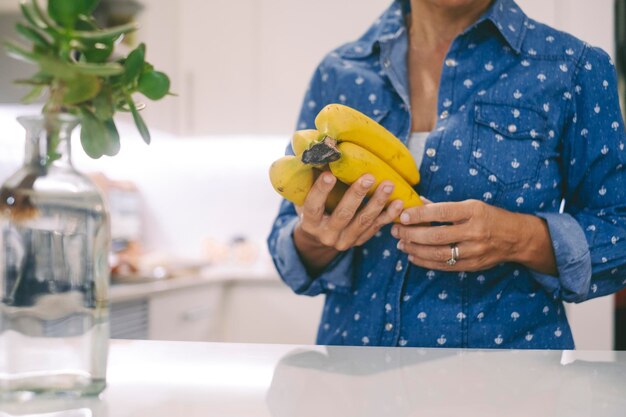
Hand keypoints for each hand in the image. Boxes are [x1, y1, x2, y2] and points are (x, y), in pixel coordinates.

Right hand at [293, 172, 403, 271]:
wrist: (320, 237)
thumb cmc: (313, 208)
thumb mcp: (306, 198)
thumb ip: (310, 180)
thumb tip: (320, 151)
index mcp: (309, 223)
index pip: (313, 207)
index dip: (321, 191)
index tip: (329, 174)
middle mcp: (326, 235)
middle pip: (343, 215)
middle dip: (357, 195)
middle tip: (368, 177)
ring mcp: (344, 240)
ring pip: (363, 221)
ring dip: (377, 203)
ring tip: (388, 185)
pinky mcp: (359, 241)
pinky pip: (376, 228)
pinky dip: (388, 215)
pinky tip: (399, 203)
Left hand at [391, 199, 556, 272]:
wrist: (516, 238)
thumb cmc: (489, 217)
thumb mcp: (471, 205)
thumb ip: (444, 206)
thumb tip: (417, 202)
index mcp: (474, 211)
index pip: (442, 212)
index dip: (420, 215)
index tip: (403, 215)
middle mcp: (475, 232)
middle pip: (437, 236)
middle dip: (412, 234)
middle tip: (396, 231)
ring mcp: (474, 251)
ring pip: (438, 253)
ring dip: (415, 249)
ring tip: (401, 244)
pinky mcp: (472, 265)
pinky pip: (444, 265)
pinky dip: (425, 262)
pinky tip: (413, 256)